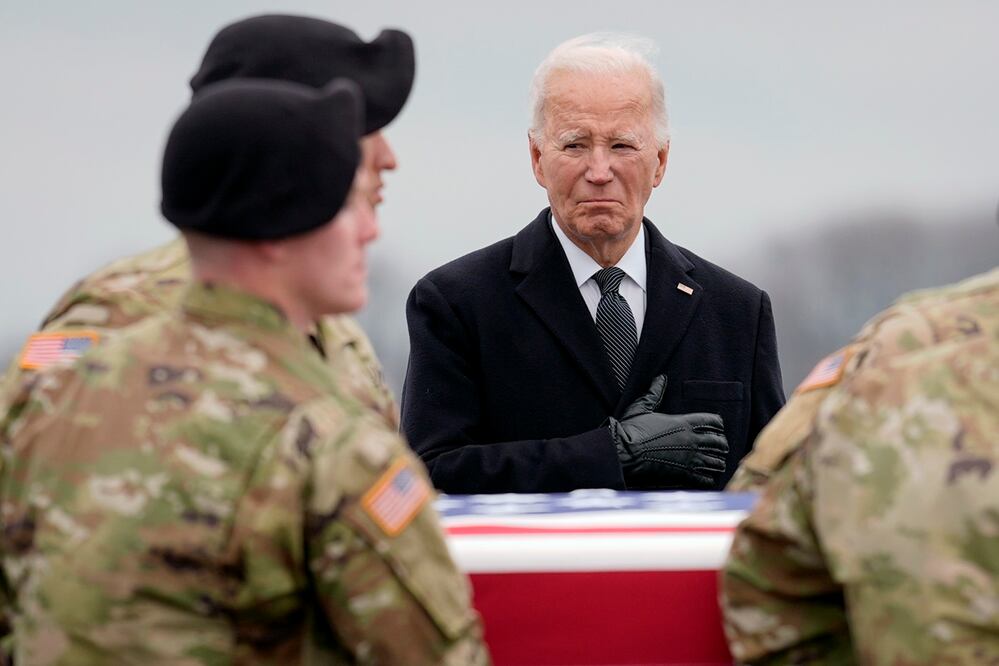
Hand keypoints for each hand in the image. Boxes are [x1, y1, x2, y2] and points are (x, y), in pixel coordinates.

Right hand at [608, 375, 727, 488]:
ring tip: (717, 463)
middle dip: (721, 444)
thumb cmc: (630, 430)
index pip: (713, 421)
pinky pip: (706, 478)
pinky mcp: (684, 475)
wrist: (623, 454)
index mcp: (684, 423)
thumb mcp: (641, 407)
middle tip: (721, 447)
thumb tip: (661, 378)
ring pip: (716, 461)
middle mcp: (692, 440)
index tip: (718, 427)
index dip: (718, 424)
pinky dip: (710, 478)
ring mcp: (690, 459)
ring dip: (718, 462)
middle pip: (719, 442)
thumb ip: (654, 393)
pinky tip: (708, 477)